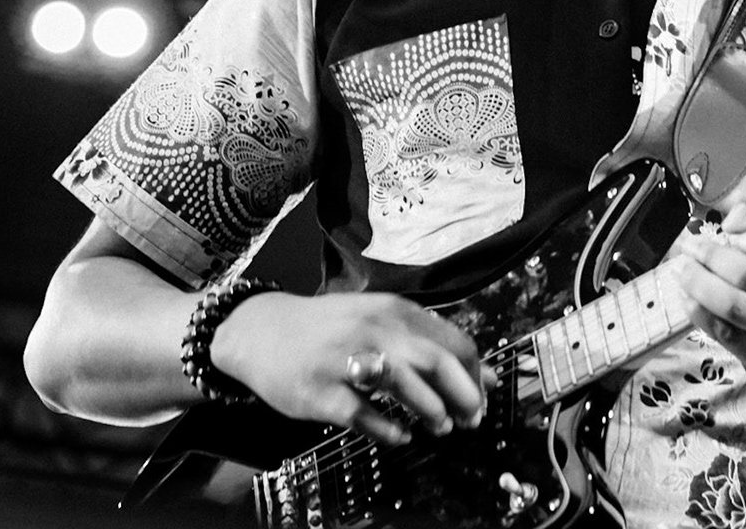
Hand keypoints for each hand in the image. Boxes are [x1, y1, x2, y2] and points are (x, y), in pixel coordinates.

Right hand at [210, 292, 488, 446]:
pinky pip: (361, 413)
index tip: (484, 395)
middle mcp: (374, 330)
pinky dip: (387, 428)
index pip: (453, 341)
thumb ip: (428, 341)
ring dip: (432, 410)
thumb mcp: (380, 320)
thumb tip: (485, 374)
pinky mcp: (319, 391)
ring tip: (442, 426)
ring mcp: (345, 359)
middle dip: (464, 394)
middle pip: (436, 361)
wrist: (260, 331)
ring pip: (403, 384)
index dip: (476, 373)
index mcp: (395, 311)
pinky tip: (400, 436)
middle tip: (473, 418)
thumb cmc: (332, 329)